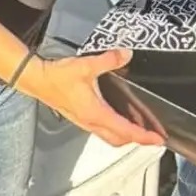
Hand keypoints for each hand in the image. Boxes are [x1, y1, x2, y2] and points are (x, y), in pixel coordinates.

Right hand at [23, 49, 165, 147]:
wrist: (37, 81)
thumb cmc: (57, 78)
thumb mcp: (86, 66)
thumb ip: (109, 60)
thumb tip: (125, 55)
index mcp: (95, 113)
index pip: (125, 131)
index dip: (144, 136)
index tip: (158, 139)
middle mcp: (90, 122)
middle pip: (119, 140)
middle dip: (138, 141)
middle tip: (153, 136)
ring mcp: (84, 122)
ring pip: (110, 137)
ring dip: (126, 137)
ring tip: (140, 129)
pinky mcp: (80, 118)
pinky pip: (102, 130)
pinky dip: (115, 130)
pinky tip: (119, 119)